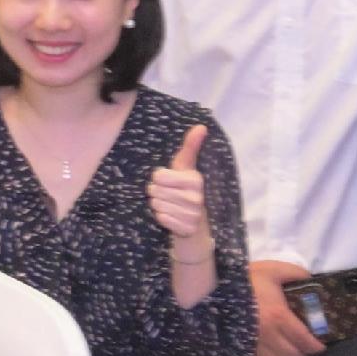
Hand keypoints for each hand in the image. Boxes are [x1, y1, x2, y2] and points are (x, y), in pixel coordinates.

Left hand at [146, 124, 212, 244]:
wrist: (195, 220)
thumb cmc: (185, 187)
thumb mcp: (186, 166)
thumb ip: (190, 147)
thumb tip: (201, 126)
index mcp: (195, 180)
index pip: (158, 176)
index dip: (157, 178)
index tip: (165, 180)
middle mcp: (196, 197)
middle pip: (155, 191)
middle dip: (156, 192)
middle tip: (166, 194)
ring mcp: (193, 214)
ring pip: (157, 205)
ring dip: (158, 205)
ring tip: (169, 204)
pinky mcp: (187, 228)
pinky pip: (162, 219)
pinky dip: (162, 217)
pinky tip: (170, 216)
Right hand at [250, 260, 324, 355]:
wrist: (213, 287)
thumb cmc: (246, 280)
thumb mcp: (273, 270)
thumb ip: (296, 273)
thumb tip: (311, 280)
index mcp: (280, 317)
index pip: (304, 341)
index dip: (316, 346)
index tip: (321, 346)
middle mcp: (269, 336)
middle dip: (302, 353)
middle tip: (304, 345)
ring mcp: (254, 344)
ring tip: (287, 349)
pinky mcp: (241, 348)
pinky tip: (269, 351)